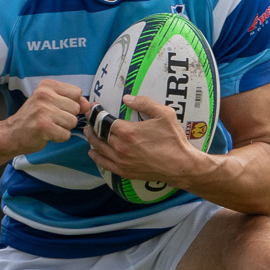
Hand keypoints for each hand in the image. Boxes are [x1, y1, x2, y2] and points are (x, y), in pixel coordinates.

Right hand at [0, 79, 87, 155]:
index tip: (59, 109)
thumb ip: (71, 101)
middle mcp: (44, 95)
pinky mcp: (43, 126)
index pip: (77, 92)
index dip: (72, 104)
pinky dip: (59, 137)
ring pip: (73, 122)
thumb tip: (88, 105)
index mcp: (47, 85)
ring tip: (49, 126)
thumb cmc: (33, 118)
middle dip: (68, 117)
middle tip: (52, 119)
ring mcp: (43, 110)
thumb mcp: (51, 102)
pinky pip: (66, 134)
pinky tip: (47, 134)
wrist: (12, 133)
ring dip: (64, 128)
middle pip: (76, 108)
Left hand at [85, 94, 205, 186]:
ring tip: (88, 133)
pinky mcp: (125, 172)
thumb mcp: (164, 114)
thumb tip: (127, 98)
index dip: (96, 113)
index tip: (93, 108)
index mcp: (127, 131)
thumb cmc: (174, 139)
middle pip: (98, 134)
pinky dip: (97, 157)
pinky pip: (104, 164)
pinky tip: (93, 152)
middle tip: (89, 119)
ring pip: (98, 149)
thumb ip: (144, 103)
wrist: (181, 166)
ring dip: (91, 140)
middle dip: (92, 125)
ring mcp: (121, 161)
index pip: (103, 120)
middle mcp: (120, 147)